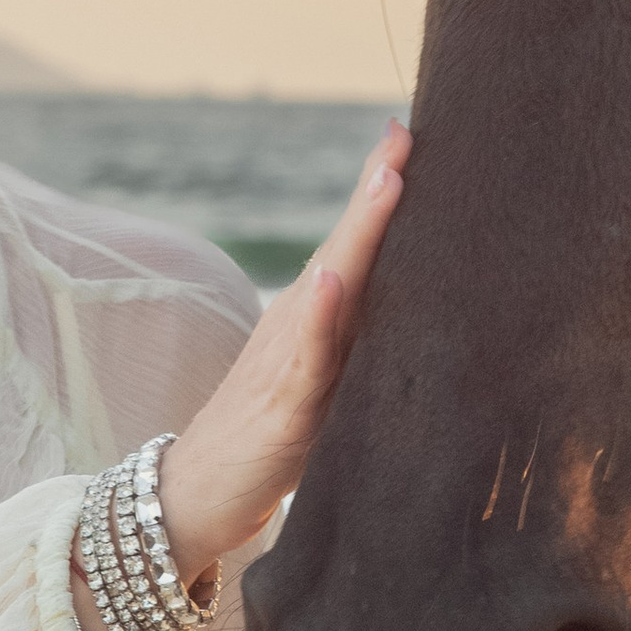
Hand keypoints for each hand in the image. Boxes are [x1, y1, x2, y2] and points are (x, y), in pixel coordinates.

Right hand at [155, 126, 408, 579]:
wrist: (193, 499)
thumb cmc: (269, 445)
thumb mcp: (329, 392)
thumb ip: (366, 355)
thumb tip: (437, 326)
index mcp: (315, 321)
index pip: (353, 246)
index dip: (378, 191)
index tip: (409, 132)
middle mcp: (298, 325)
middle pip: (345, 247)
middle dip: (377, 191)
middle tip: (405, 135)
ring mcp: (284, 360)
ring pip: (329, 286)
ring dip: (358, 232)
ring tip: (386, 179)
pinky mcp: (280, 408)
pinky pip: (302, 358)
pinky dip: (316, 316)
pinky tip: (328, 280)